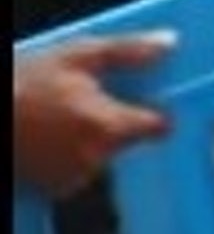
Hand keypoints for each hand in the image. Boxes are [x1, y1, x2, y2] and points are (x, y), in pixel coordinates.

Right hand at [12, 32, 175, 198]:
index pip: (158, 126)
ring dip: (91, 138)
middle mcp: (95, 157)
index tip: (155, 105)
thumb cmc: (24, 85)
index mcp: (108, 125)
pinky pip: (77, 170)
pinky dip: (71, 155)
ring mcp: (73, 177)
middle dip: (116, 121)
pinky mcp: (53, 190)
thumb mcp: (80, 55)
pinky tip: (53, 136)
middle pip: (127, 139)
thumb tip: (167, 44)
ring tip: (64, 116)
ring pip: (102, 154)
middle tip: (89, 100)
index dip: (158, 113)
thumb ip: (129, 52)